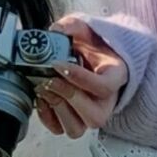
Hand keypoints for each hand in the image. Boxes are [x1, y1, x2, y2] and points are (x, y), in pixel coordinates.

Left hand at [35, 16, 128, 138]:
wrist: (89, 57)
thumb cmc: (91, 45)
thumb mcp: (85, 29)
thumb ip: (71, 27)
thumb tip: (54, 31)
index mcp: (115, 77)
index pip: (105, 87)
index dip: (80, 78)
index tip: (58, 64)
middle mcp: (106, 102)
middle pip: (94, 116)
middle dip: (68, 96)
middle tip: (50, 78)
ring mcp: (89, 115)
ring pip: (76, 129)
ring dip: (57, 109)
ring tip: (44, 88)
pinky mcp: (72, 121)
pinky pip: (59, 130)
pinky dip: (46, 117)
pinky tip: (41, 97)